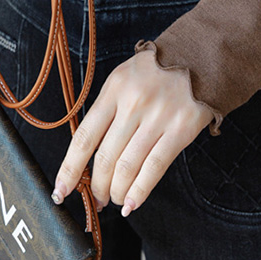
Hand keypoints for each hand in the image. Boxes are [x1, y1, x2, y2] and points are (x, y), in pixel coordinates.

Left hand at [52, 48, 213, 215]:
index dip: (70, 168)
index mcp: (115, 89)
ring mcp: (158, 117)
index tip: (62, 189)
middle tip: (97, 198)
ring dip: (117, 192)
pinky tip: (132, 202)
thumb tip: (88, 155)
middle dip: (97, 186)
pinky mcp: (180, 130)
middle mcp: (134, 103)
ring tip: (115, 198)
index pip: (85, 137)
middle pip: (106, 158)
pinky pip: (154, 168)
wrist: (199, 57)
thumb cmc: (156, 72)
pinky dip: (140, 191)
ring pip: (128, 167)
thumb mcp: (123, 79)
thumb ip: (106, 110)